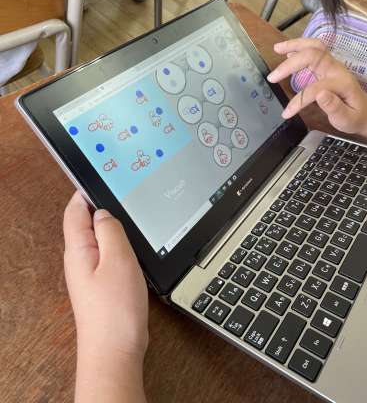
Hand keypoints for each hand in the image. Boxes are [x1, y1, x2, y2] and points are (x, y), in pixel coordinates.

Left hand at [63, 192, 148, 360]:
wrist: (116, 349)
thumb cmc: (115, 308)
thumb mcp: (117, 258)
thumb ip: (110, 230)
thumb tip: (103, 212)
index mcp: (78, 249)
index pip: (75, 210)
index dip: (86, 190)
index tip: (103, 176)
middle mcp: (80, 258)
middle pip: (85, 221)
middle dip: (102, 205)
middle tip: (124, 192)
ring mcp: (91, 271)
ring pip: (99, 237)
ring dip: (113, 224)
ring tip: (131, 213)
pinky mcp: (104, 282)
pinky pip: (108, 253)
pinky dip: (119, 242)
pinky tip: (133, 243)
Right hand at [267, 38, 366, 135]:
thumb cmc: (356, 117)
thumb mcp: (347, 120)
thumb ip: (335, 108)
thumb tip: (321, 95)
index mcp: (341, 83)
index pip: (315, 88)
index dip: (299, 100)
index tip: (287, 113)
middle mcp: (337, 69)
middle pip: (313, 56)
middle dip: (291, 64)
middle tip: (273, 77)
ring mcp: (333, 65)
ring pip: (315, 47)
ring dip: (295, 45)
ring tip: (277, 48)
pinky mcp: (328, 66)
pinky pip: (314, 51)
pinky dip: (299, 48)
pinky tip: (286, 52)